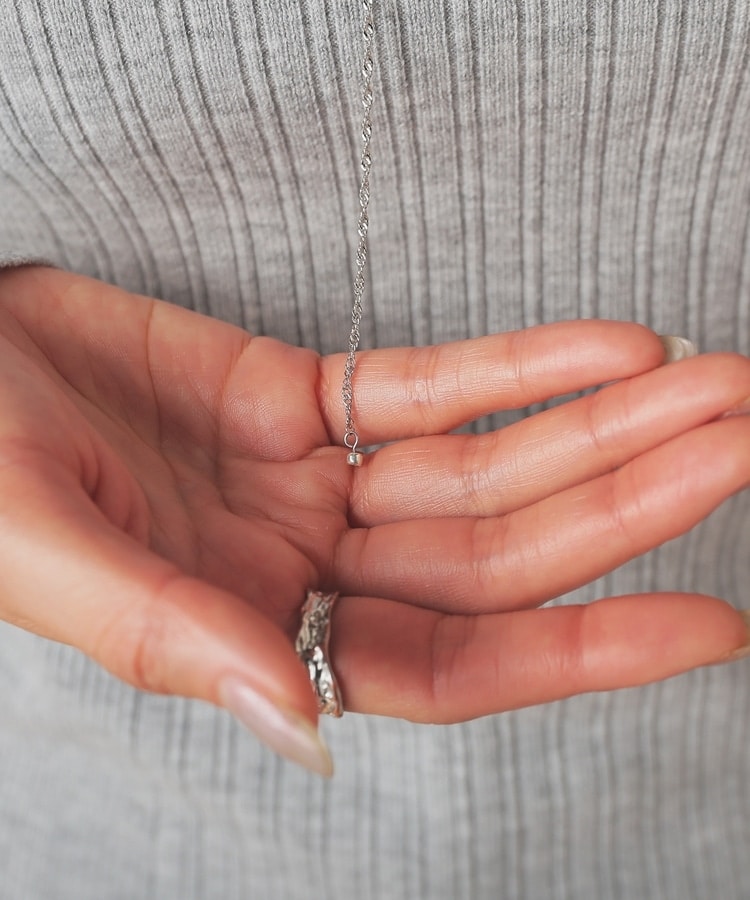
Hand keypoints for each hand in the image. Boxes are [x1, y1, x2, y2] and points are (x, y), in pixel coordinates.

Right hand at [0, 267, 747, 774]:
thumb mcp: (48, 557)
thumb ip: (173, 638)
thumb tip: (300, 728)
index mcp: (262, 639)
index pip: (460, 662)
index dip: (589, 648)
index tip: (715, 622)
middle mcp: (308, 568)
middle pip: (502, 550)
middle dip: (625, 499)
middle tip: (742, 443)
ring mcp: (314, 480)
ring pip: (489, 464)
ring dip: (598, 424)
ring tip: (712, 389)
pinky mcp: (302, 397)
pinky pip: (431, 384)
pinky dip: (519, 368)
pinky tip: (610, 348)